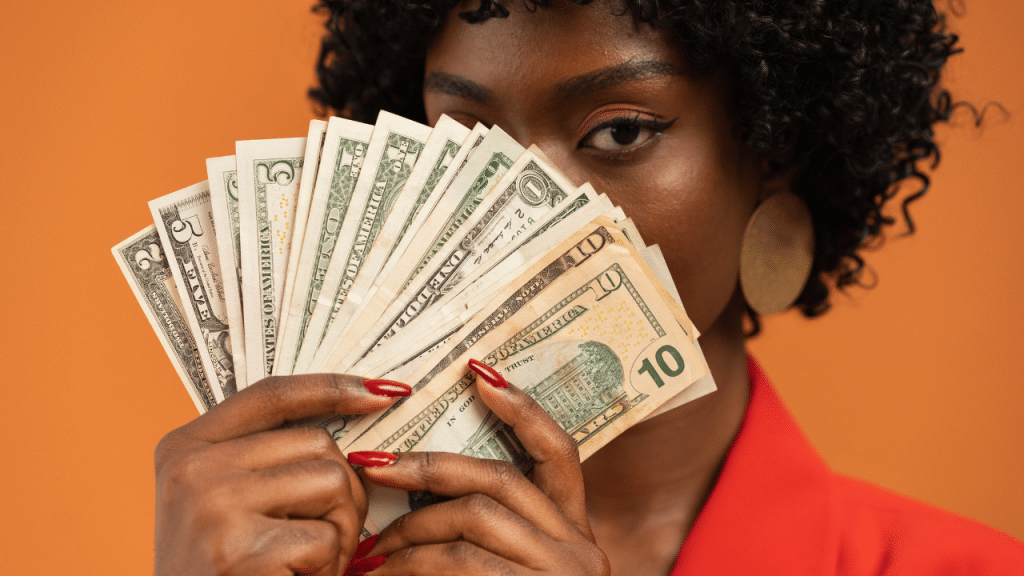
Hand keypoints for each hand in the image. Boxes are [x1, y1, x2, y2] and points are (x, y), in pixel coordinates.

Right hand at [153, 374, 409, 575]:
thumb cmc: (221, 574)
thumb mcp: (220, 505)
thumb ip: (264, 461)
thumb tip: (356, 416)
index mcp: (184, 448)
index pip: (271, 395)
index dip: (332, 387)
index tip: (384, 391)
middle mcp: (191, 468)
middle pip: (317, 443)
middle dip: (344, 491)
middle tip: (327, 537)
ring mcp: (212, 505)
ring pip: (332, 483)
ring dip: (342, 530)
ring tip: (310, 563)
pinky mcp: (238, 548)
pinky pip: (325, 538)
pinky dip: (328, 567)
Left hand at [347, 361, 609, 575]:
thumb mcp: (510, 574)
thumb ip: (478, 537)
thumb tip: (415, 494)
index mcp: (573, 534)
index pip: (557, 453)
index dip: (521, 408)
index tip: (477, 371)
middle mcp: (579, 551)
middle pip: (498, 480)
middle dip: (429, 469)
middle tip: (372, 466)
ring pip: (475, 521)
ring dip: (411, 529)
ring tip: (369, 551)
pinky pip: (462, 566)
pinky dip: (414, 566)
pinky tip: (385, 573)